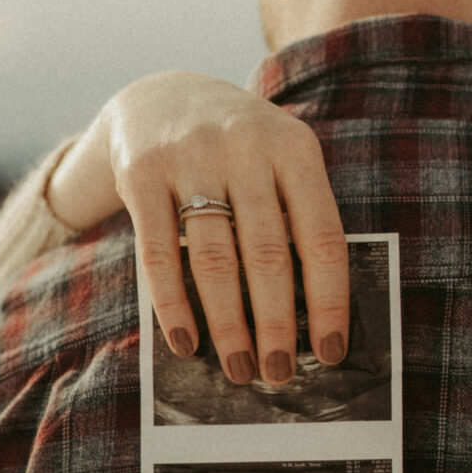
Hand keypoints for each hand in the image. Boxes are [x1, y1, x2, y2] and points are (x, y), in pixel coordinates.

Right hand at [48, 72, 349, 384]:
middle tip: (280, 374)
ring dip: (229, 324)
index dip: (329, 301)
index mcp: (294, 148)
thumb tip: (310, 321)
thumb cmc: (240, 154)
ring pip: (214, 258)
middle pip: (268, 253)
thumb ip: (295, 222)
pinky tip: (186, 342)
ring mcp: (190, 157)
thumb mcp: (279, 165)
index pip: (321, 236)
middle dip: (277, 323)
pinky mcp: (141, 173)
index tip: (330, 353)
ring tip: (240, 367)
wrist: (163, 98)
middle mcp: (245, 146)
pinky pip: (158, 253)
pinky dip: (173, 305)